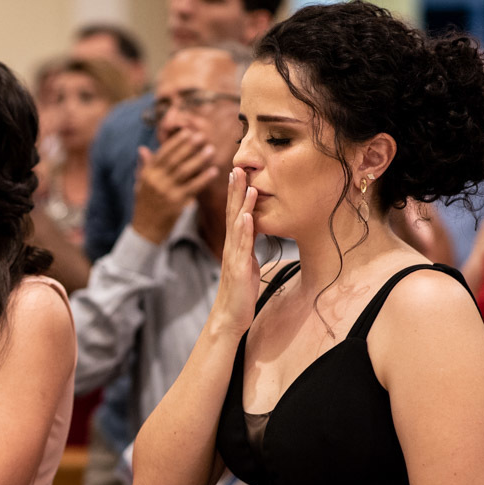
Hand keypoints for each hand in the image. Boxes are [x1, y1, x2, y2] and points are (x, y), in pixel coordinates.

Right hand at [131, 130, 219, 242]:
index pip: (163, 153)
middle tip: (203, 136)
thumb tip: (142, 148)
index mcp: (147, 173)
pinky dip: (204, 178)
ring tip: (211, 150)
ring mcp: (166, 192)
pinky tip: (214, 171)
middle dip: (189, 146)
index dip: (176, 142)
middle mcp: (155, 181)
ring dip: (199, 159)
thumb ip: (144, 166)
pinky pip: (193, 187)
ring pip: (185, 170)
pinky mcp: (176, 203)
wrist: (146, 229)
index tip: (189, 132)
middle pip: (175, 159)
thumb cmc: (145, 204)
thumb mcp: (141, 184)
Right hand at [209, 168, 258, 338]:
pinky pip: (242, 246)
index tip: (239, 171)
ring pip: (238, 225)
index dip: (237, 193)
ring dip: (242, 204)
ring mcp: (233, 256)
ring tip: (247, 183)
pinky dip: (245, 230)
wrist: (229, 318)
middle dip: (236, 190)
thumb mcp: (246, 264)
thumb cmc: (240, 293)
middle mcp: (232, 247)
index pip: (235, 213)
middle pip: (233, 213)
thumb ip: (248, 247)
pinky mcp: (238, 268)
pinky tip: (247, 216)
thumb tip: (254, 232)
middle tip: (238, 166)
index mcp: (235, 245)